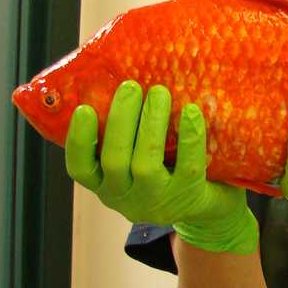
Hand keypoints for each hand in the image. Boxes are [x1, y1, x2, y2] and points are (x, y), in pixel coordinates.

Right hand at [66, 81, 257, 253]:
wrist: (208, 205)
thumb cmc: (165, 169)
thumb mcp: (135, 159)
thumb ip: (125, 133)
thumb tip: (117, 81)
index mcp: (105, 184)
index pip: (80, 168)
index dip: (79, 140)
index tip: (85, 109)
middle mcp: (125, 197)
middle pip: (114, 160)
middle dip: (121, 120)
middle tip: (131, 86)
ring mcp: (157, 200)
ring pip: (146, 165)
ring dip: (151, 124)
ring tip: (159, 92)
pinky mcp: (188, 196)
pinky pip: (188, 166)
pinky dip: (189, 137)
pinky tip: (192, 112)